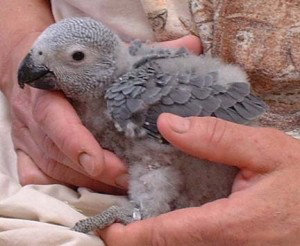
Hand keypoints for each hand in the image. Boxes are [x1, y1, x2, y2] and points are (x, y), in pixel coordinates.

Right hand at [6, 35, 201, 192]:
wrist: (47, 66)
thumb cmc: (82, 63)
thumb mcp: (109, 55)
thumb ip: (148, 53)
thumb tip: (192, 45)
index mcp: (52, 89)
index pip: (53, 117)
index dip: (74, 141)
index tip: (98, 162)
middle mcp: (38, 119)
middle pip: (59, 154)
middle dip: (94, 171)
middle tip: (128, 178)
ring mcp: (32, 140)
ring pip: (57, 170)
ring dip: (90, 182)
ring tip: (124, 186)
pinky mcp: (33, 154)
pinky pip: (44, 178)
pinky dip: (71, 186)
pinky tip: (98, 188)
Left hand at [100, 113, 299, 244]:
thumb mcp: (264, 149)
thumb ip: (215, 138)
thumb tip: (165, 124)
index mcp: (232, 226)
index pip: (167, 235)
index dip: (130, 235)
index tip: (107, 227)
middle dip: (138, 236)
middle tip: (118, 213)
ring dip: (156, 236)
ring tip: (139, 209)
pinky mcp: (236, 245)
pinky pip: (200, 243)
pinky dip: (178, 232)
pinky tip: (173, 211)